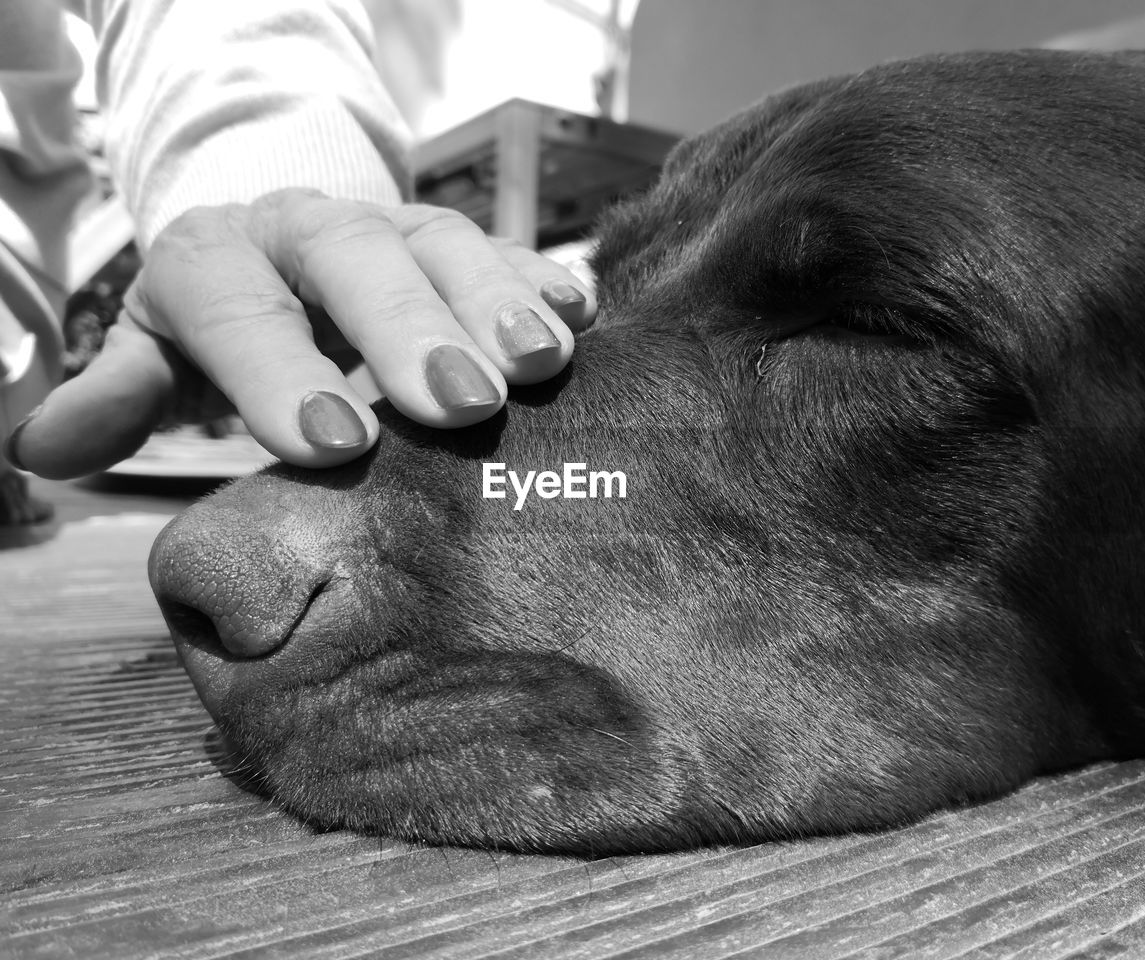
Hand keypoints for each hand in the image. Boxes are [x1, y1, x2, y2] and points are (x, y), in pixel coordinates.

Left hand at [6, 188, 594, 478]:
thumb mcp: (160, 350)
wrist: (279, 249)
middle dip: (408, 329)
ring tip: (542, 362)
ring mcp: (391, 227)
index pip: (241, 306)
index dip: (280, 371)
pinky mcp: (454, 242)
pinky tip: (582, 317)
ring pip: (445, 241)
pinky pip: (506, 245)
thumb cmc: (222, 322)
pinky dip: (544, 279)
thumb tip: (36, 452)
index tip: (330, 443)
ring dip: (497, 300)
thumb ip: (116, 394)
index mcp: (219, 260)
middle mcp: (307, 230)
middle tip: (461, 402)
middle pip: (355, 258)